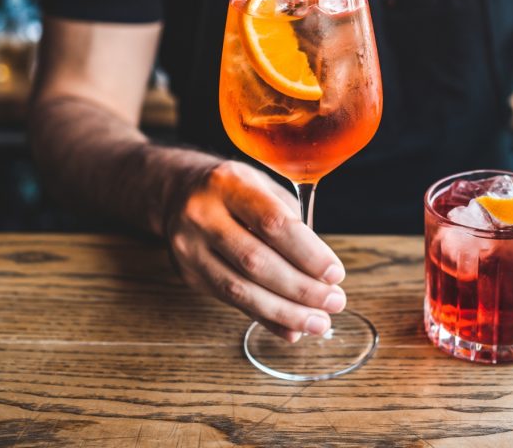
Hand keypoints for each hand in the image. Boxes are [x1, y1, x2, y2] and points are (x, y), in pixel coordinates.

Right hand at [166, 161, 346, 342]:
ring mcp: (189, 248)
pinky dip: (265, 319)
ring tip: (318, 322)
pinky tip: (291, 329)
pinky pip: (231, 303)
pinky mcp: (188, 275)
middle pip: (256, 261)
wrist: (177, 192)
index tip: (335, 274)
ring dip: (285, 312)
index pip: (273, 223)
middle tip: (334, 302)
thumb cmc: (234, 189)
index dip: (308, 253)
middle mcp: (202, 215)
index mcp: (228, 184)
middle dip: (301, 289)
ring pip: (240, 290)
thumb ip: (291, 223)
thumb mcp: (263, 186)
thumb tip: (322, 274)